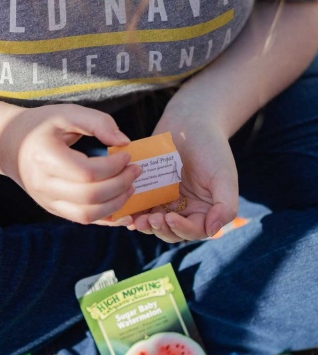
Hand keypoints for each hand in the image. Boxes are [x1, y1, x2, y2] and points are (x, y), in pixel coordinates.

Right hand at [0, 104, 140, 223]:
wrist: (10, 145)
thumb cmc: (42, 126)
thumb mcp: (67, 113)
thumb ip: (98, 122)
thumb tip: (124, 142)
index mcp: (45, 158)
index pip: (87, 173)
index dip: (113, 166)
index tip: (127, 155)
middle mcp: (44, 185)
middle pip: (90, 197)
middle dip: (120, 185)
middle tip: (135, 171)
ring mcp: (47, 201)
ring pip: (88, 215)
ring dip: (116, 204)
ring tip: (131, 187)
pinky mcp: (54, 210)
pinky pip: (84, 220)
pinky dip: (107, 217)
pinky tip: (123, 206)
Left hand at [129, 107, 238, 242]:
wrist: (191, 121)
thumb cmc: (212, 147)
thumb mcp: (224, 176)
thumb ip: (225, 205)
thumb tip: (213, 231)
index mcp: (205, 211)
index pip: (194, 230)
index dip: (182, 229)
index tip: (170, 218)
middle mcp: (185, 210)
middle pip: (172, 232)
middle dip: (161, 229)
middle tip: (151, 220)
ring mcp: (166, 202)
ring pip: (154, 223)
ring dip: (146, 226)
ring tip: (138, 221)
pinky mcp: (150, 191)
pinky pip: (141, 207)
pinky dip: (134, 213)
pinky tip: (128, 213)